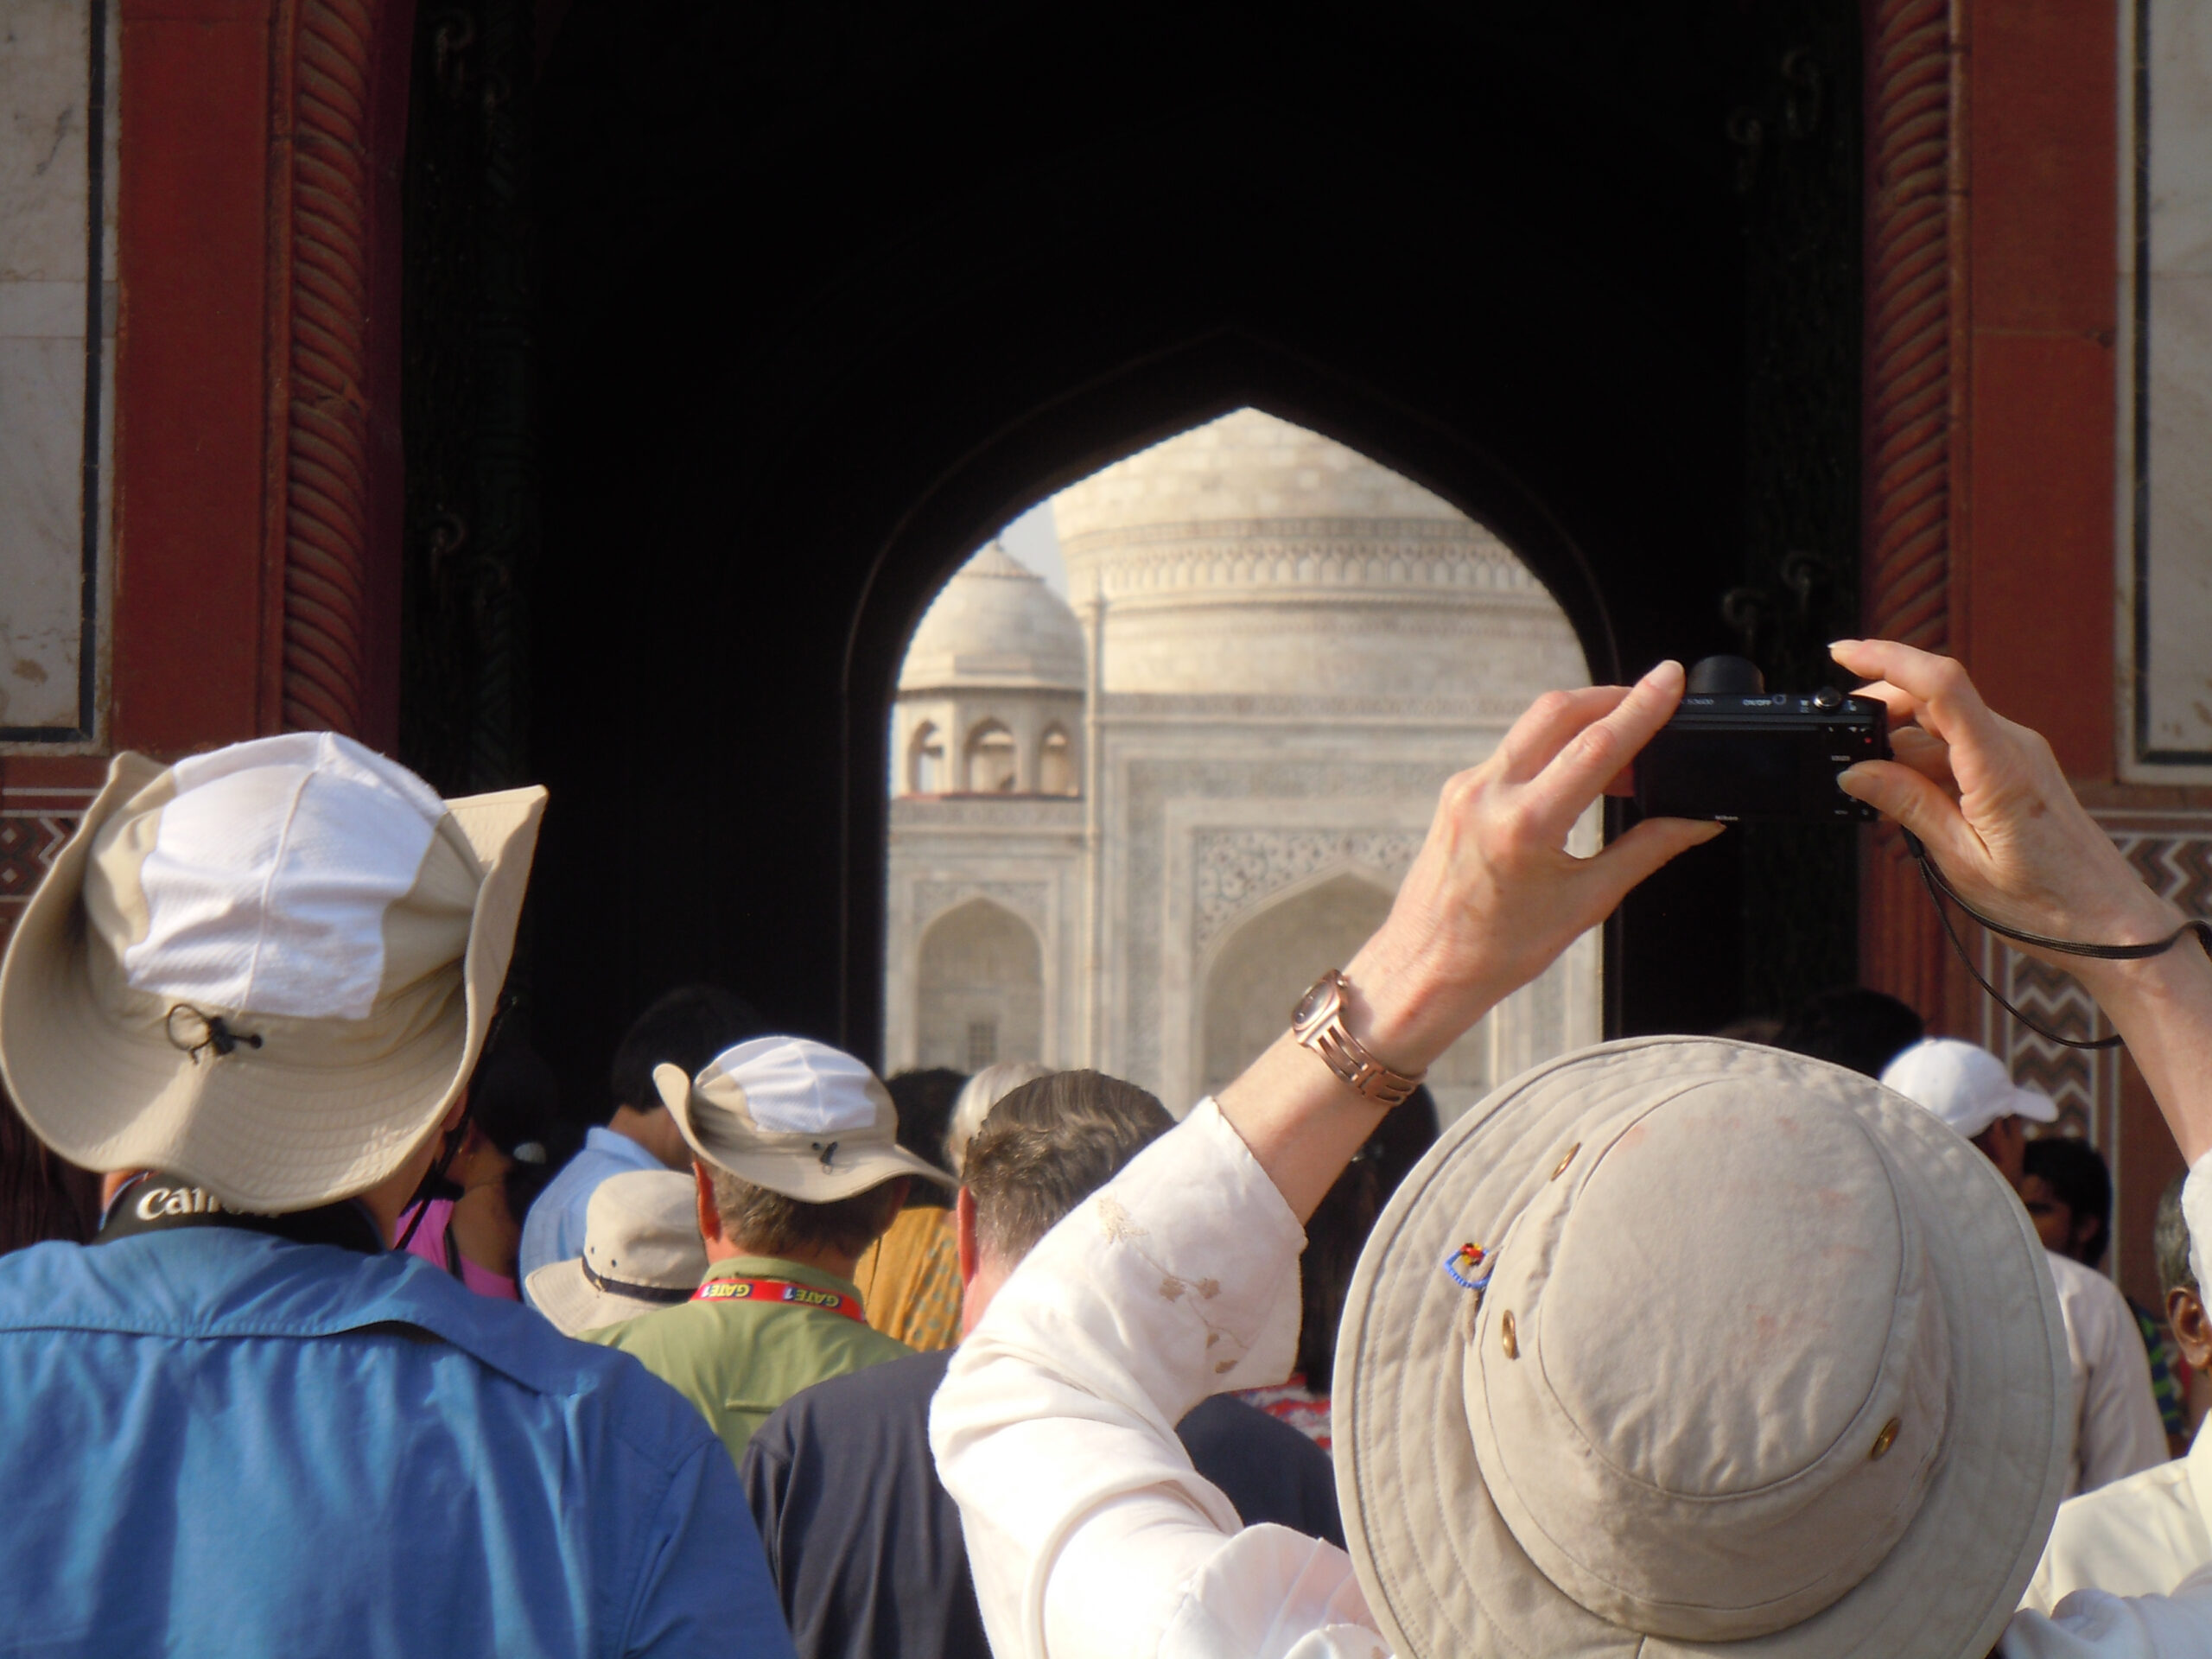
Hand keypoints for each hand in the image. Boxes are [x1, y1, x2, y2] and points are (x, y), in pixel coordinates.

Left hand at [1347, 660, 1722, 1070]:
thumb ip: (1646, 851)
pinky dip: (1552, 749)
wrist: (1425, 969)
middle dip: (1611, 698)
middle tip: (1653, 705)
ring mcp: (1465, 789)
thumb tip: (1697, 821)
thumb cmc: (1498, 950)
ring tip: (1626, 761)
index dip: (1642, 706)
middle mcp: (1487, 794)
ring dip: (1582, 724)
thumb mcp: (1586, 903)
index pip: (1597, 745)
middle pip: (1557, 712)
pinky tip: (1580, 776)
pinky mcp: (1457, 793)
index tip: (1671, 677)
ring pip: (1532, 727)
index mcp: (1524, 825)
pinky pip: (1512, 751)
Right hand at [1828, 640, 2181, 959]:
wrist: (2107, 922)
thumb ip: (1907, 806)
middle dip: (1877, 712)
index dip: (1887, 659)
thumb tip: (1854, 772)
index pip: (1941, 685)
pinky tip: (1905, 803)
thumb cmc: (2045, 902)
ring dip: (1897, 751)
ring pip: (1938, 727)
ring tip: (1878, 803)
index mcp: (2000, 766)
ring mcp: (2015, 754)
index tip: (1840, 654)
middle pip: (1931, 698)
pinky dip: (1920, 767)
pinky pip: (1956, 749)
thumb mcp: (1962, 860)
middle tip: (1841, 753)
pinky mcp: (2015, 768)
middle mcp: (2012, 746)